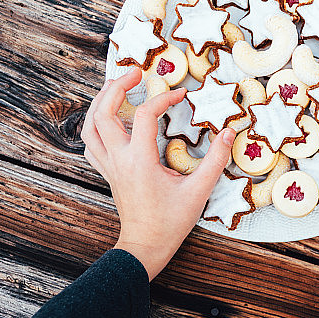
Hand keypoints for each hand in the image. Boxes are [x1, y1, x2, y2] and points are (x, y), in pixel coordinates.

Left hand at [81, 68, 234, 280]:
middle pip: (103, 112)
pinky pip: (91, 142)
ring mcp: (109, 166)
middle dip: (117, 86)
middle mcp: (119, 160)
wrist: (146, 246)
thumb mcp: (200, 190)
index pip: (143, 116)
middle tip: (135, 72)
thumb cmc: (171, 221)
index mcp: (140, 161)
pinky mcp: (108, 173)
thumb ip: (216, 159)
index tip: (180, 95)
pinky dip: (95, 125)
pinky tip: (108, 119)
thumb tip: (228, 132)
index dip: (162, 99)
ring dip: (100, 102)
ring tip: (116, 86)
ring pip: (90, 126)